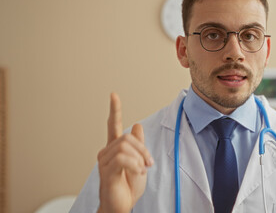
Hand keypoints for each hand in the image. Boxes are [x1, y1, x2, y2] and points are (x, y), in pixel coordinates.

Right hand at [97, 93, 153, 212]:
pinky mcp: (107, 172)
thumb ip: (137, 145)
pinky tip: (137, 172)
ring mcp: (104, 162)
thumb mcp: (139, 162)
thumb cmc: (128, 187)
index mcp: (114, 149)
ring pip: (125, 146)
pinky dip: (134, 164)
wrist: (122, 205)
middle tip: (148, 163)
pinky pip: (122, 159)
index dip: (115, 110)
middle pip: (126, 137)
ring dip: (140, 158)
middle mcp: (106, 153)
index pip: (113, 125)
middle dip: (142, 149)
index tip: (114, 95)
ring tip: (142, 170)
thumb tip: (136, 126)